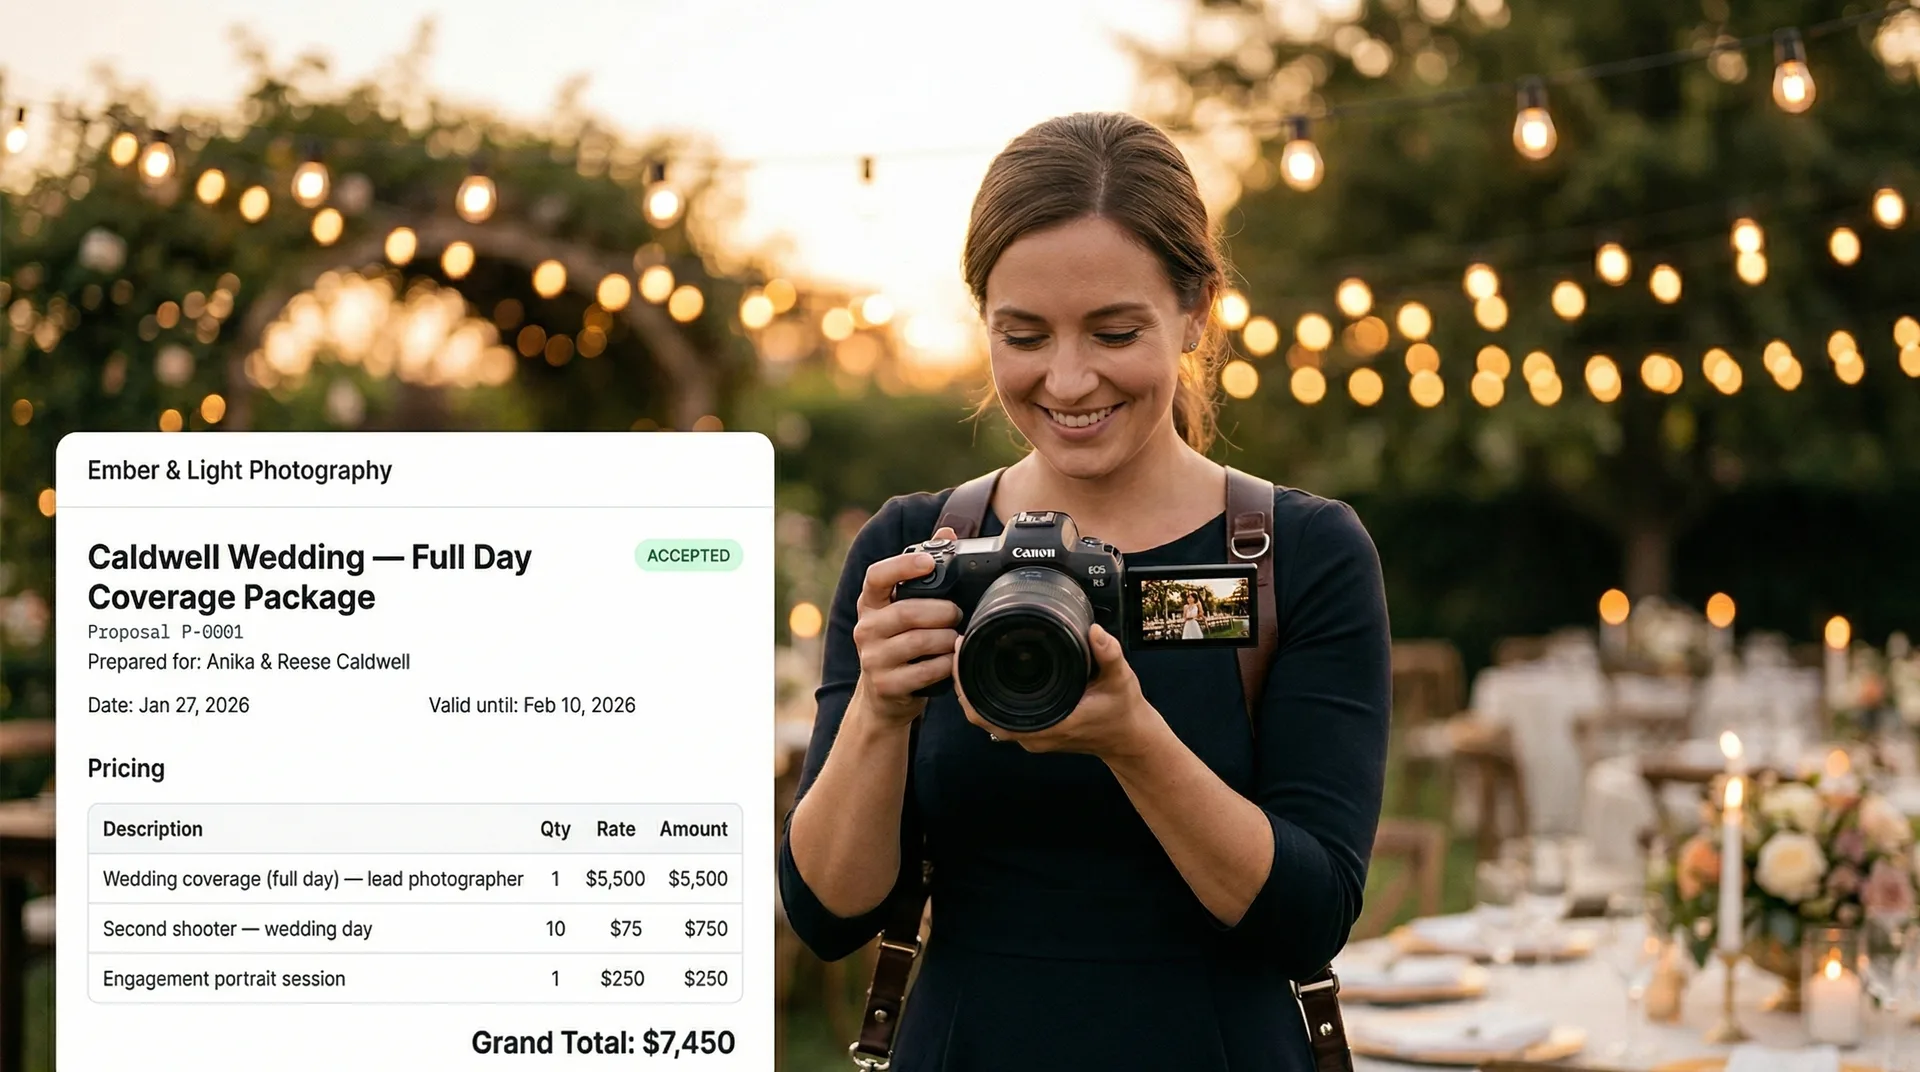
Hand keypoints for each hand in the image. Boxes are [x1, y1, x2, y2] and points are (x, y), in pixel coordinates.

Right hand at [850, 527, 962, 725]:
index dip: (903, 566)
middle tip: (958, 614)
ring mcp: (872, 659)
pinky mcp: (885, 685)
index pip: (877, 576)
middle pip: (906, 612)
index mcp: (871, 603)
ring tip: (957, 638)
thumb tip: (948, 532)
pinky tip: (952, 662)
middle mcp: (866, 628)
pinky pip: (924, 672)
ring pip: (918, 642)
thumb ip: (924, 572)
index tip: (929, 562)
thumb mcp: (906, 608)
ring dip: (946, 639)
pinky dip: (945, 665)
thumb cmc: (902, 643)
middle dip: (941, 611)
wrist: (885, 696)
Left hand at [954, 623, 1159, 760]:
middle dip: (962, 681)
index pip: (986, 713)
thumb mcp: (1120, 679)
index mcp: (1047, 724)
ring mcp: (1032, 736)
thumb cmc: (1123, 711)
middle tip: (961, 646)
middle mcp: (1033, 734)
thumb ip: (1108, 654)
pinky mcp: (1035, 732)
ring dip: (973, 689)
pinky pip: (1000, 717)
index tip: (962, 653)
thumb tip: (1093, 631)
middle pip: (978, 714)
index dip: (966, 685)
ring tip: (968, 655)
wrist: (1130, 739)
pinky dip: (987, 697)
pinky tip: (986, 672)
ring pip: (987, 717)